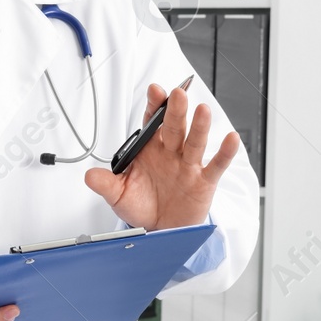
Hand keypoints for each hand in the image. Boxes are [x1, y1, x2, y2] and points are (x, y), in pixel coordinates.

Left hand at [84, 82, 239, 229]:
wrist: (158, 229)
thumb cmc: (141, 205)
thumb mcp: (119, 195)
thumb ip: (106, 184)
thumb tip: (89, 176)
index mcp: (150, 149)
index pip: (152, 123)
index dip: (154, 106)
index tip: (154, 91)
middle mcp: (171, 152)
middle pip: (175, 127)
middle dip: (176, 110)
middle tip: (177, 94)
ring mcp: (189, 165)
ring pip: (195, 141)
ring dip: (200, 126)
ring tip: (202, 110)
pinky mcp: (204, 181)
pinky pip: (216, 165)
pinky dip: (225, 152)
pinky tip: (230, 138)